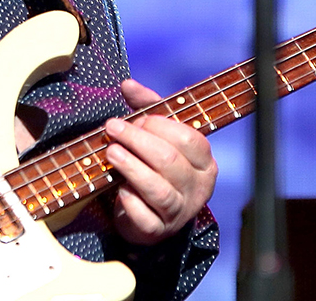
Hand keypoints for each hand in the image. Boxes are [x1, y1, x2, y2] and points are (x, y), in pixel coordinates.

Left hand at [104, 79, 217, 245]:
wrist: (152, 217)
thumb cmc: (157, 168)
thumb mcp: (158, 136)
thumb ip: (147, 108)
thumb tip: (127, 84)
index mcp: (205, 162)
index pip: (190, 139)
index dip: (161, 126)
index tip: (136, 117)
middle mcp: (198, 188)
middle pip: (170, 161)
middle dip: (138, 141)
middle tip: (112, 127)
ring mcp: (179, 212)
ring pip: (159, 189)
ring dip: (131, 167)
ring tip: (110, 152)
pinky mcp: (158, 231)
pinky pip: (146, 217)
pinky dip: (131, 202)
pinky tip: (119, 189)